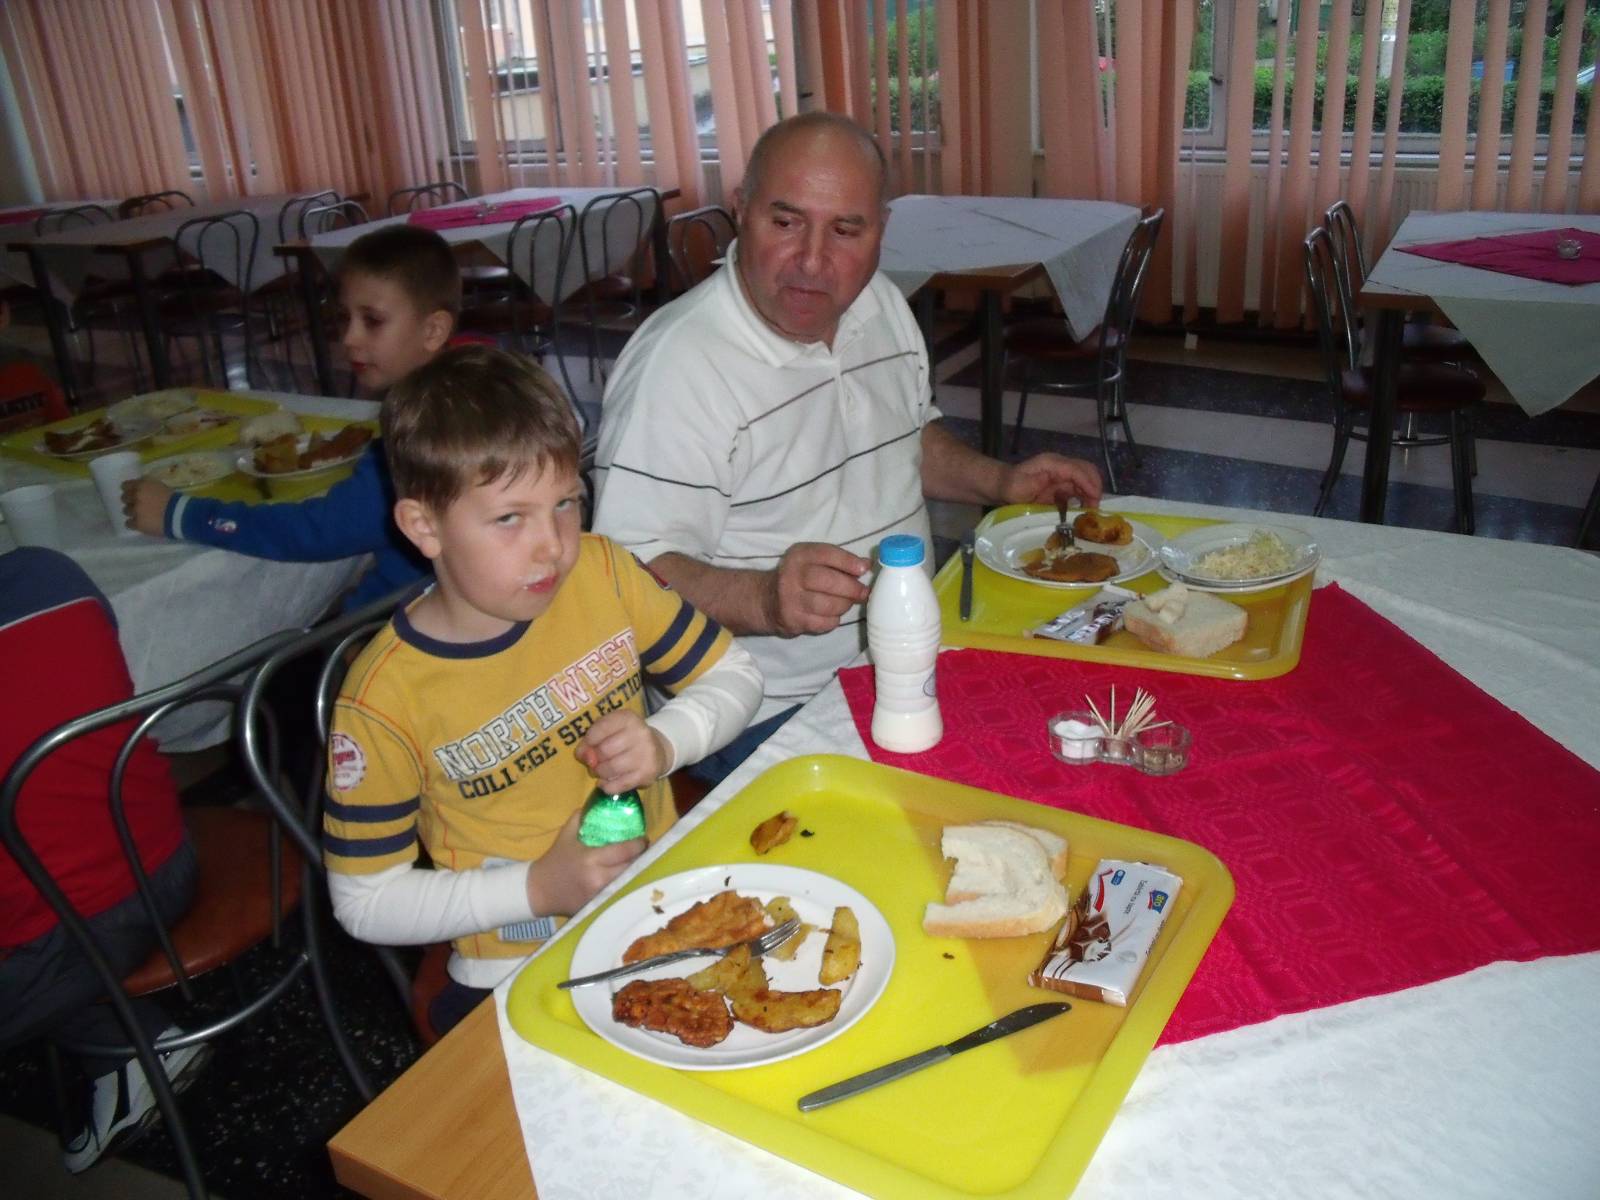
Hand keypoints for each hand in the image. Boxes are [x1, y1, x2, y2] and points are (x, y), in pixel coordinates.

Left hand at [122, 478, 172, 536]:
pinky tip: (142, 523)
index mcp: (142, 486)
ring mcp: (135, 511)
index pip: (125, 486)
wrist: (180, 515)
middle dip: (131, 501)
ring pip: (126, 511)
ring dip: (133, 512)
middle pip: (124, 498)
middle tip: (140, 505)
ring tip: (143, 515)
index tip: (133, 493)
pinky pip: (128, 523)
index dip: (129, 489)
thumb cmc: (175, 499)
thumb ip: (149, 485)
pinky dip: (134, 523)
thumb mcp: (161, 486)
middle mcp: (135, 496)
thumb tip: (142, 487)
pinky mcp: (137, 523)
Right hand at [525, 808, 645, 917]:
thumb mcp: (566, 834)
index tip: (643, 839)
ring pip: (629, 882)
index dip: (639, 844)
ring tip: (640, 863)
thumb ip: (582, 816)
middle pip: (632, 868)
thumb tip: (601, 801)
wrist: (539, 890)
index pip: (625, 851)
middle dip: (641, 858)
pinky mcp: (600, 906)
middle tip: (644, 851)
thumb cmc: (555, 860)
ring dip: (636, 872)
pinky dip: (625, 885)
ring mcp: (600, 895)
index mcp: (591, 859)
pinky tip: (628, 878)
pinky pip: (620, 893)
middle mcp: (599, 878)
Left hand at [575, 710, 670, 793]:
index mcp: (628, 718)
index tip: (586, 748)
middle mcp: (640, 733)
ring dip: (600, 773)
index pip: (601, 728)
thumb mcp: (611, 730)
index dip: (588, 741)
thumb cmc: (627, 738)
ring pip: (611, 768)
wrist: (658, 750)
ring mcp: (646, 754)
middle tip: (594, 763)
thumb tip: (582, 755)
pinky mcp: (648, 773)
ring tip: (601, 772)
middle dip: (594, 760)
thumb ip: (592, 738)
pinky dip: (607, 786)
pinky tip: (606, 783)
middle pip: (605, 750)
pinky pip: (619, 785)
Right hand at [763, 542, 870, 636]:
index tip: (864, 569)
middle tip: (863, 592)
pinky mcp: (794, 621)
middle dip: (851, 588)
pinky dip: (834, 619)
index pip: (827, 554)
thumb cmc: (798, 576)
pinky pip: (824, 623)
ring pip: (828, 605)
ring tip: (846, 602)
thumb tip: (867, 565)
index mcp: (799, 555)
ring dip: (844, 605)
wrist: (767, 600)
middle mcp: (791, 576)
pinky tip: (832, 614)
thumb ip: (838, 560)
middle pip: (828, 582)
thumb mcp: (812, 560)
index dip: (848, 561)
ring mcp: (790, 600)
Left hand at [1000, 454, 1102, 509]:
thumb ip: (1040, 486)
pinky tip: (1084, 510)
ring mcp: (1063, 475)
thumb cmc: (1011, 486)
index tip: (1095, 499)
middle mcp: (1061, 466)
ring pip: (1086, 480)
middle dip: (1095, 487)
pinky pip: (1079, 490)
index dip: (1088, 483)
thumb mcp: (1022, 485)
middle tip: (1095, 507)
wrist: (1003, 486)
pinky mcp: (1062, 485)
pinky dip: (1085, 498)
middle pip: (1087, 471)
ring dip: (1091, 494)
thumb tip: (1060, 492)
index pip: (1077, 470)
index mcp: (1053, 463)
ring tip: (1091, 511)